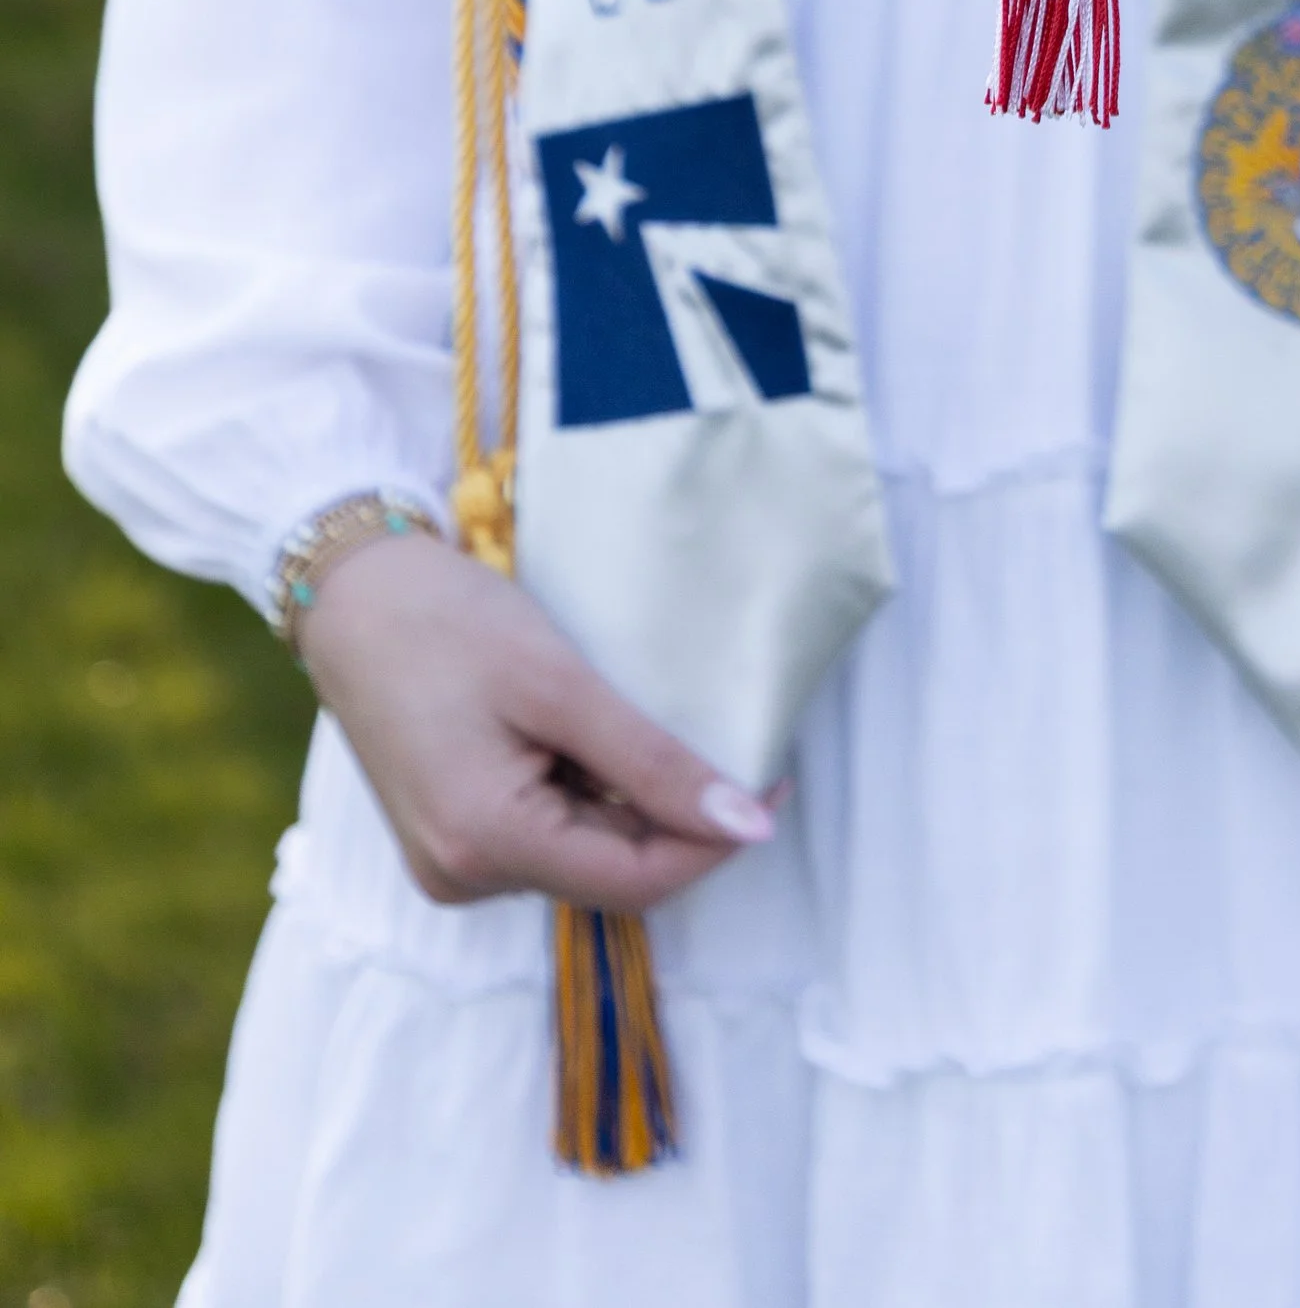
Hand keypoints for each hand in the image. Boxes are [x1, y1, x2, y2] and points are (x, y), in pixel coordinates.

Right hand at [297, 526, 775, 909]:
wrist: (351, 592)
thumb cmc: (448, 622)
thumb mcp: (561, 683)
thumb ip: (652, 762)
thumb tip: (748, 824)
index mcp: (486, 846)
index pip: (636, 882)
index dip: (714, 839)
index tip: (773, 776)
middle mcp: (464, 876)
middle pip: (611, 873)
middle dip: (675, 816)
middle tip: (728, 739)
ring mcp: (452, 861)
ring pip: (583, 854)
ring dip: (632, 801)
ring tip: (647, 718)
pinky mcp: (451, 834)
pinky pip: (546, 833)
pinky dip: (589, 792)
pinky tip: (595, 731)